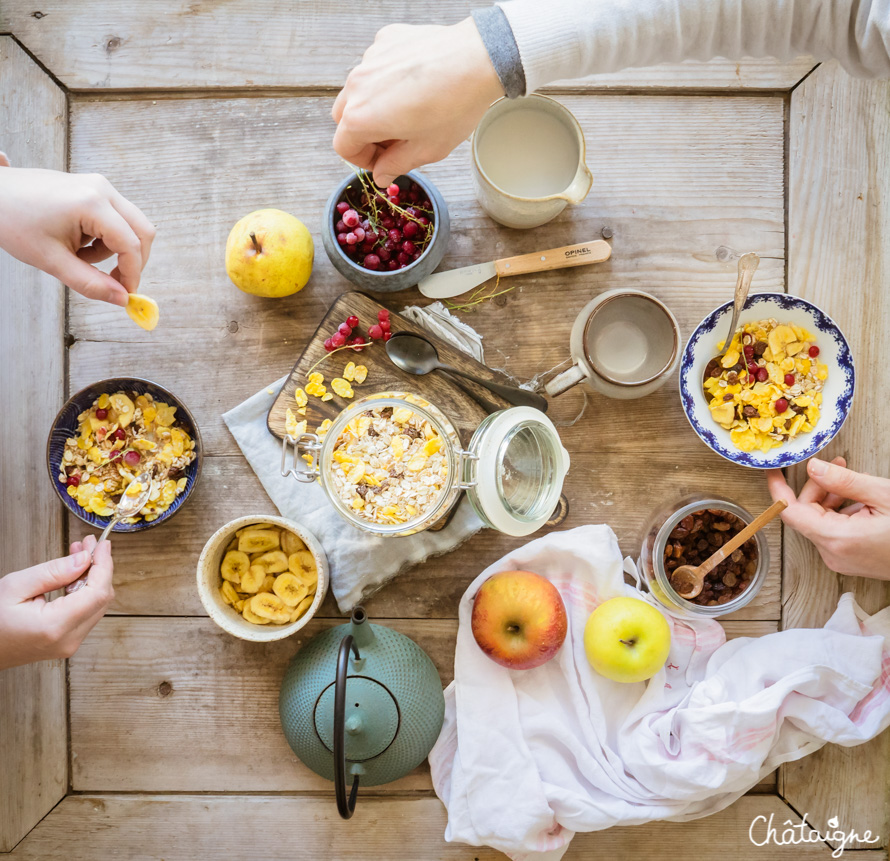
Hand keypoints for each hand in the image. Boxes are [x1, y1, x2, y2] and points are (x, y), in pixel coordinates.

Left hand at [0, 162, 154, 305]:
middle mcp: (101, 189)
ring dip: (117, 249)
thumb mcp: (52, 260)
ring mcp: (99, 185)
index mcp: (91, 204)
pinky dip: (108, 237)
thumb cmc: (13, 221)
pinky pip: (117, 217)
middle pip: (143, 231)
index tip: (125, 294)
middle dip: (134, 261)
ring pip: (132, 225)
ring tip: (82, 257)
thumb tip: (122, 299)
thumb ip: (90, 283)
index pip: (131, 245)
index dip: (132, 274)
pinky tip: (81, 242)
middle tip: (115, 281)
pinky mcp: (93, 187)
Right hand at [0, 535, 113, 670]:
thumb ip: (53, 572)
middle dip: (99, 568)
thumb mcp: (16, 587)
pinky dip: (84, 592)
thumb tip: (84, 559)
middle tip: (88, 545)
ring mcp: (69, 645)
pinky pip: (86, 613)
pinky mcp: (67, 643)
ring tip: (79, 555)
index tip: (103, 545)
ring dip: (92, 578)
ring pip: (97, 605)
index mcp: (55, 626)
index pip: (97, 592)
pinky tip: (74, 575)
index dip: (104, 565)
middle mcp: (68, 640)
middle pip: (101, 598)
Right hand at [332, 18, 503, 187]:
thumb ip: (396, 165)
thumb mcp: (426, 149)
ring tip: (407, 112)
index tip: (384, 162)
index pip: (344, 147)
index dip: (363, 160)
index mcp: (360, 117)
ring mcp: (370, 59)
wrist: (477, 60)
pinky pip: (377, 65)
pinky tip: (416, 84)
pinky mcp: (386, 40)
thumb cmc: (453, 108)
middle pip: (345, 117)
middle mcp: (357, 85)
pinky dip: (388, 79)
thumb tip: (381, 175)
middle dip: (364, 133)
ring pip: (359, 90)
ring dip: (374, 106)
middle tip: (394, 141)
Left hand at [767, 456, 889, 578]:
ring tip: (855, 481)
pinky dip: (840, 512)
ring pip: (819, 521)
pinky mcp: (850, 560)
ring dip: (830, 498)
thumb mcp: (883, 496)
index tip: (772, 470)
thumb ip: (844, 481)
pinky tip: (860, 500)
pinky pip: (833, 531)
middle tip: (837, 465)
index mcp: (837, 539)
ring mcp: (841, 560)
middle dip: (817, 487)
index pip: (790, 512)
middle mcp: (833, 554)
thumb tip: (813, 467)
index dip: (778, 489)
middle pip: (806, 514)